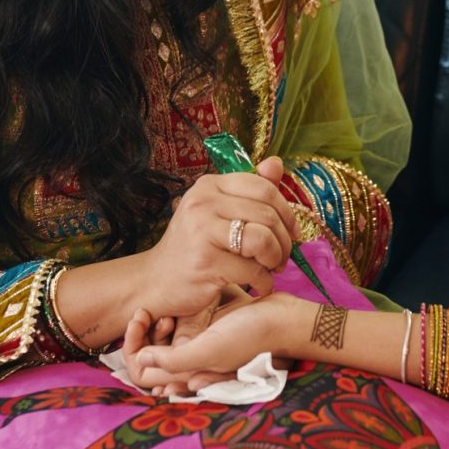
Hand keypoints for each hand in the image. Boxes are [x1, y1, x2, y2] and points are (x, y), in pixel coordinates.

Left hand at [124, 292, 297, 392]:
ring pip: (167, 340)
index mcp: (188, 375)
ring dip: (162, 324)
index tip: (138, 322)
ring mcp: (202, 346)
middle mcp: (193, 364)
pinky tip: (182, 307)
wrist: (283, 319)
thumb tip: (140, 361)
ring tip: (167, 310)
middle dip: (145, 335)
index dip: (134, 349)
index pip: (145, 372)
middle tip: (148, 313)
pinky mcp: (211, 331)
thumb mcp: (210, 350)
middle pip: (153, 356)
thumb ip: (175, 360)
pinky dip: (179, 317)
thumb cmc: (249, 336)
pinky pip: (185, 327)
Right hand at [137, 157, 298, 320]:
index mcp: (209, 186)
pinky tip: (259, 285)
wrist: (155, 281)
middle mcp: (203, 203)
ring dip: (276, 259)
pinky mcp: (204, 263)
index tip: (293, 232)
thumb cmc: (195, 246)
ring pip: (263, 240)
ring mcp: (201, 232)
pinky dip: (264, 281)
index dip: (287, 211)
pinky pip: (252, 270)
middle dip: (285, 241)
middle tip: (282, 258)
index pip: (264, 188)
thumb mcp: (219, 212)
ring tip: (271, 269)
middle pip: (268, 215)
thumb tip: (277, 163)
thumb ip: (250, 190)